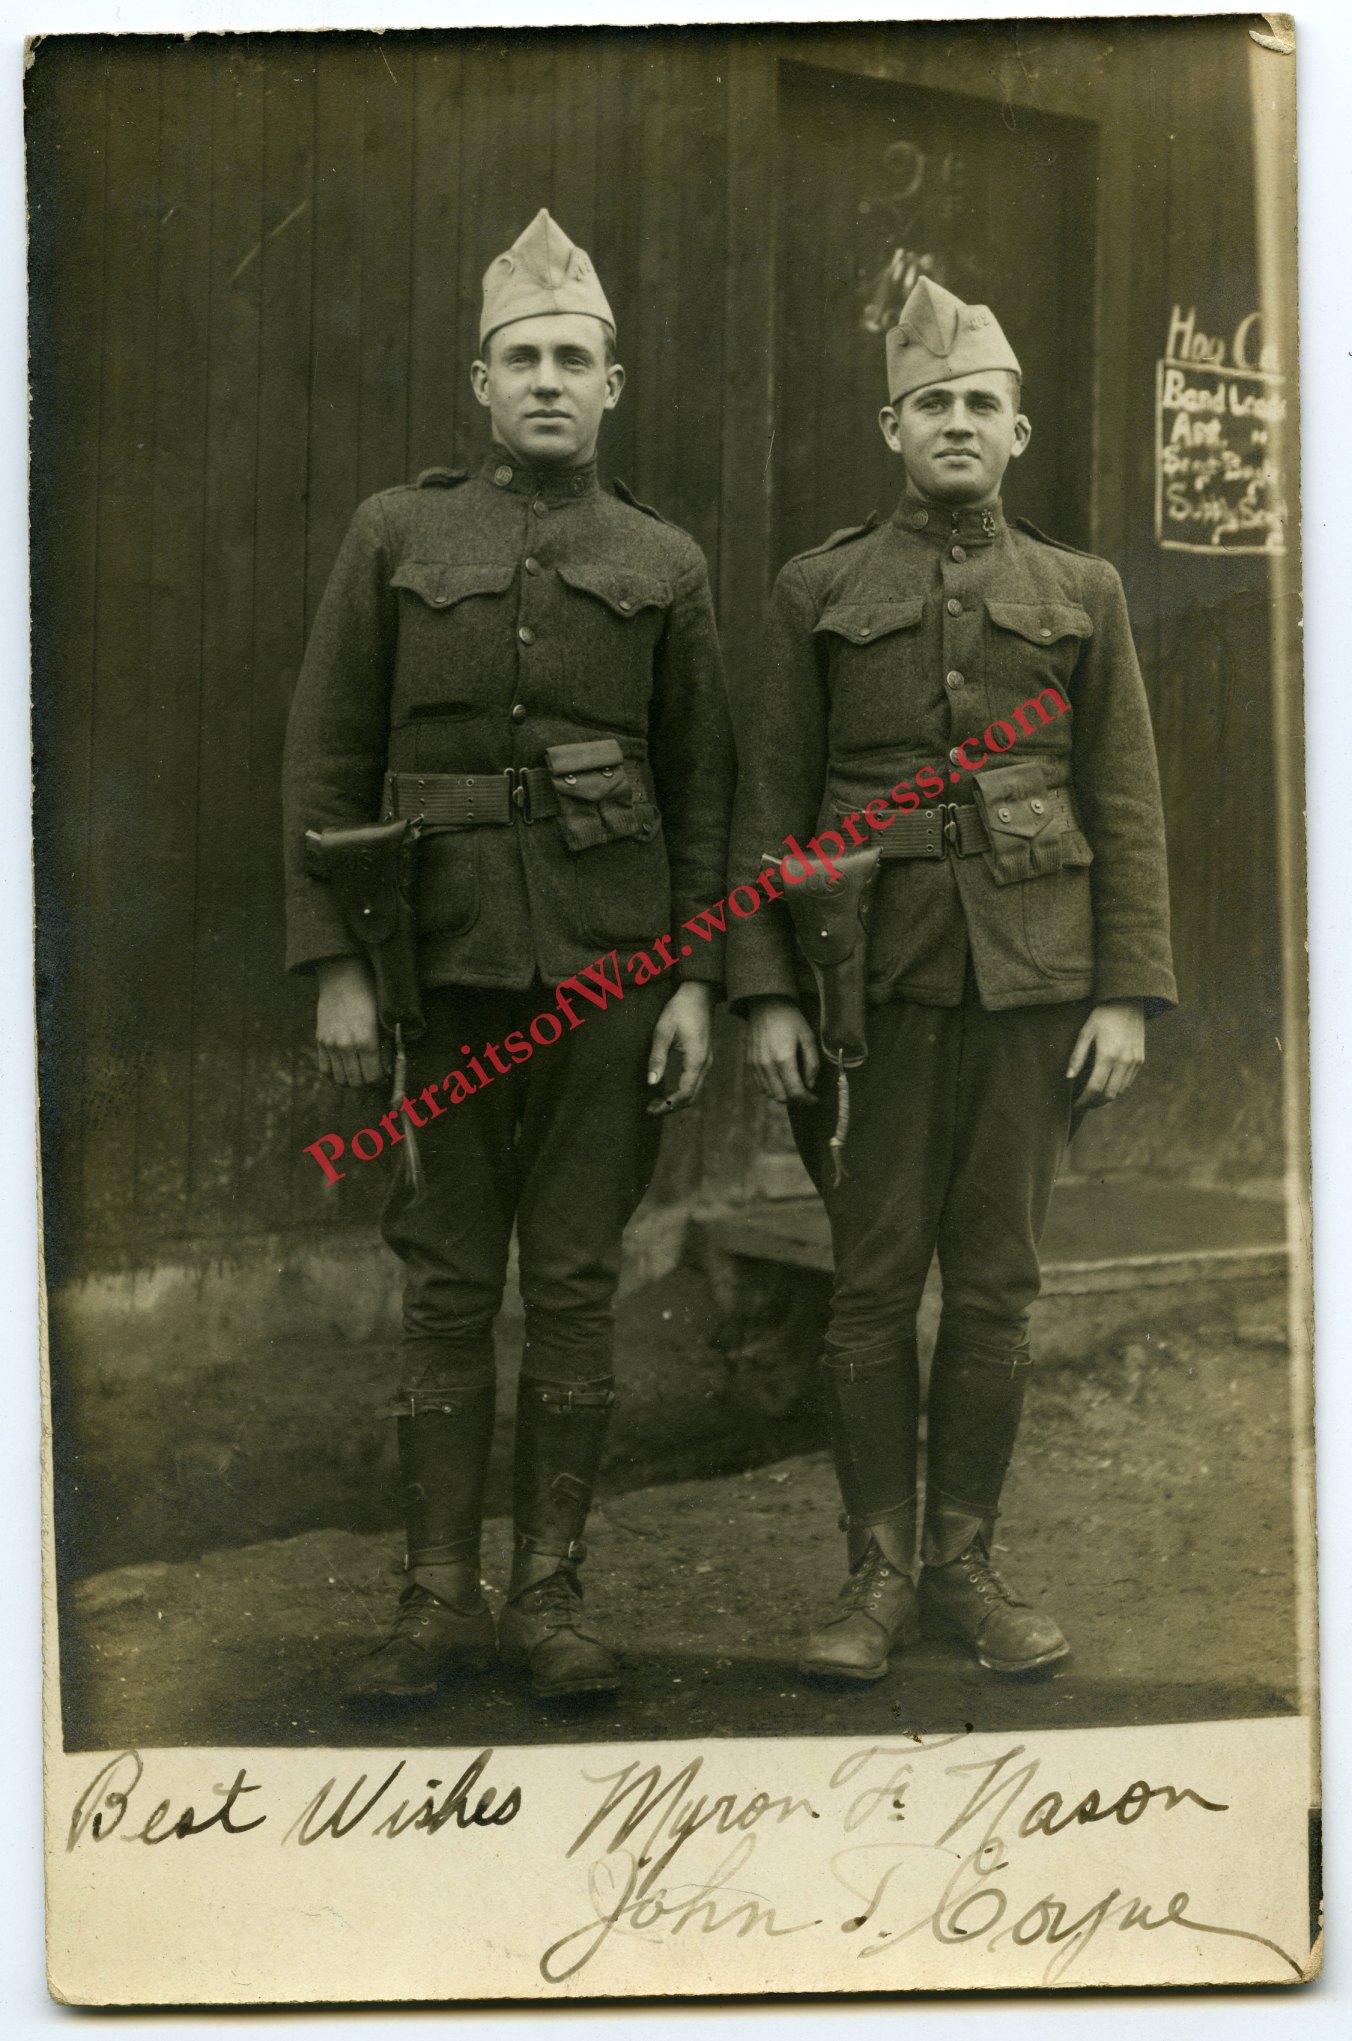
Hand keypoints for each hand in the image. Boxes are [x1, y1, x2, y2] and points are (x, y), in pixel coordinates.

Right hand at [315, 955, 387, 1087]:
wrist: (343, 978)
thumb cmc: (369, 997)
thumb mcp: (382, 1021)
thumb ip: (385, 1048)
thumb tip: (387, 1072)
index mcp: (366, 1040)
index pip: (373, 1078)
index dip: (380, 1083)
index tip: (384, 1079)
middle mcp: (346, 1045)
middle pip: (356, 1083)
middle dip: (367, 1085)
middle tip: (373, 1079)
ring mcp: (330, 1044)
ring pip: (340, 1080)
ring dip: (351, 1082)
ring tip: (360, 1074)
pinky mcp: (320, 1041)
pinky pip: (325, 1070)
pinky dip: (335, 1075)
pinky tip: (345, 1069)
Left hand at [646, 981, 714, 1113]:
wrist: (699, 992)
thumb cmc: (680, 1009)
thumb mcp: (663, 1031)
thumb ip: (657, 1058)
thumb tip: (651, 1083)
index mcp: (696, 1059)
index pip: (684, 1093)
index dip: (668, 1105)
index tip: (650, 1109)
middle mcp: (705, 1063)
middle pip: (691, 1097)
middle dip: (671, 1107)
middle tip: (650, 1109)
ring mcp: (707, 1061)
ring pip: (695, 1091)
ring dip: (677, 1100)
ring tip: (656, 1101)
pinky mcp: (704, 1057)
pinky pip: (695, 1082)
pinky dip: (682, 1091)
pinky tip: (668, 1089)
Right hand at [747, 995, 819, 1103]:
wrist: (766, 1005)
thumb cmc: (790, 1020)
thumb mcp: (808, 1038)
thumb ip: (812, 1064)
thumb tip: (810, 1084)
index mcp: (784, 1060)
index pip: (795, 1092)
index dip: (807, 1099)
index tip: (814, 1099)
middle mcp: (767, 1066)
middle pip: (781, 1097)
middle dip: (795, 1098)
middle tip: (804, 1091)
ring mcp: (755, 1065)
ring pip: (769, 1093)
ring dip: (782, 1094)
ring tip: (792, 1085)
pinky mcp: (749, 1063)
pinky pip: (759, 1085)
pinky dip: (771, 1088)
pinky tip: (779, 1080)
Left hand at [1067, 998, 1145, 1109]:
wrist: (1129, 1001)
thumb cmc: (1103, 1014)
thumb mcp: (1086, 1032)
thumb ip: (1077, 1056)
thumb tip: (1068, 1077)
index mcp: (1108, 1055)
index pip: (1095, 1087)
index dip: (1084, 1100)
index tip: (1075, 1104)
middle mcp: (1124, 1061)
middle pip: (1109, 1094)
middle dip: (1095, 1103)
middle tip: (1083, 1104)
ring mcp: (1134, 1061)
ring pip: (1121, 1090)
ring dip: (1106, 1098)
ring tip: (1093, 1097)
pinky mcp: (1140, 1059)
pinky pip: (1129, 1082)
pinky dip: (1117, 1088)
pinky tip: (1107, 1086)